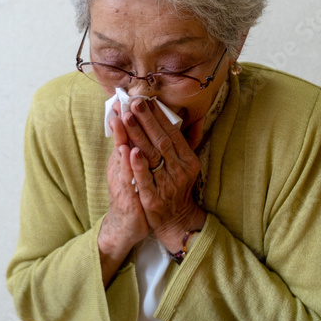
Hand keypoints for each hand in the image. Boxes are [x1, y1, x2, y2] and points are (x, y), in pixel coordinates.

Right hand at [98, 109, 149, 259]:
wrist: (126, 227)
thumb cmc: (132, 196)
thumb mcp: (131, 172)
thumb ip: (132, 151)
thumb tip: (137, 130)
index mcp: (121, 162)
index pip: (121, 136)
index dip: (122, 117)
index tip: (121, 97)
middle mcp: (119, 169)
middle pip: (119, 141)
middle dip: (121, 121)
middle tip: (120, 100)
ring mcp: (121, 183)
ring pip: (120, 157)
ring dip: (121, 137)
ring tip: (122, 118)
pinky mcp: (126, 197)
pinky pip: (126, 178)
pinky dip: (128, 163)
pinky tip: (129, 150)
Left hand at [118, 97, 206, 252]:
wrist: (176, 221)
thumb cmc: (178, 187)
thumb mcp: (187, 165)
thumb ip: (185, 142)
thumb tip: (194, 116)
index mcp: (188, 160)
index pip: (173, 133)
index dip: (159, 116)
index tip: (147, 100)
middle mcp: (179, 171)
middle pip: (161, 141)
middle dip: (147, 120)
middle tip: (134, 102)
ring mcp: (166, 185)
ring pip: (152, 156)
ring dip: (139, 135)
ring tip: (126, 117)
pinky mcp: (153, 199)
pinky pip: (144, 179)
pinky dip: (138, 165)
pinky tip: (129, 150)